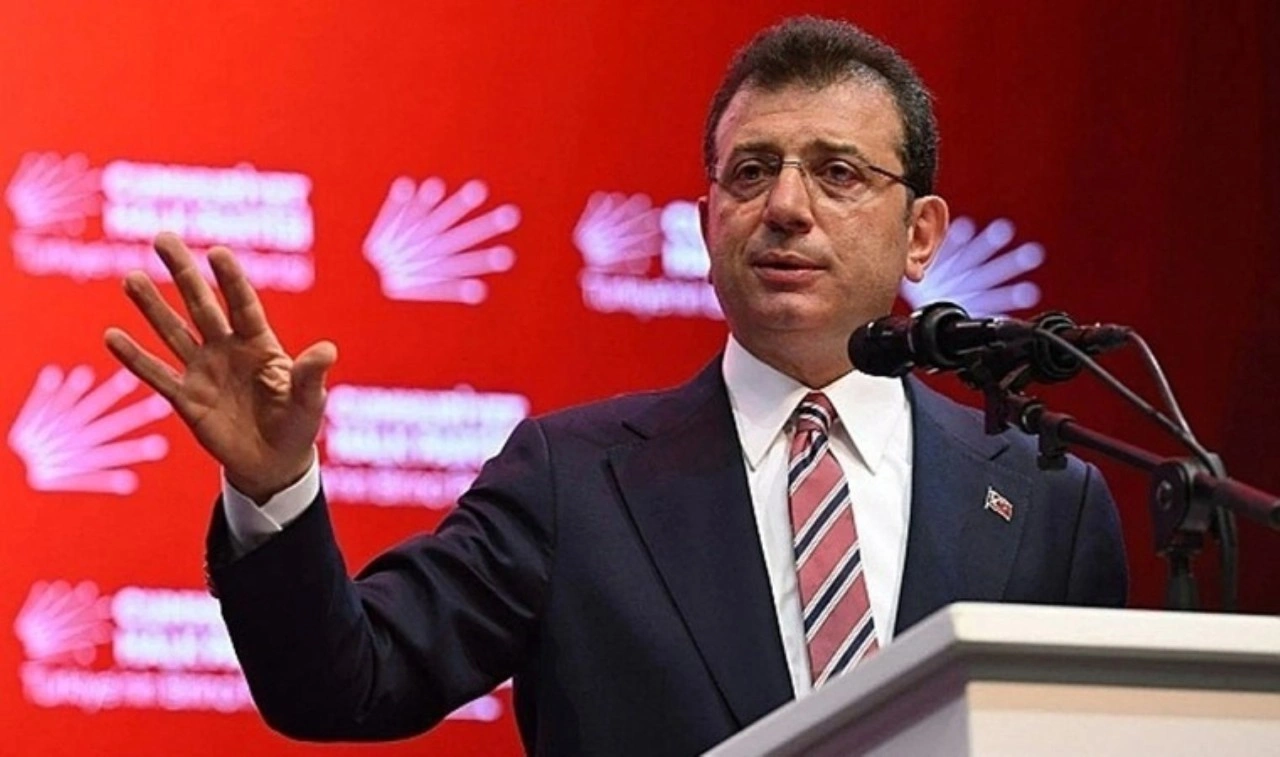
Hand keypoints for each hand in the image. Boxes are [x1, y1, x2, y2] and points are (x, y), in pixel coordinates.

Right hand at [104, 233, 336, 502]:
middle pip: (202, 305)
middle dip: (183, 274)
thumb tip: (328, 350)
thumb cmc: (298, 425)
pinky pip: (157, 375)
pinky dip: (135, 358)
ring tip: (131, 278)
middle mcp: (228, 350)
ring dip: (153, 307)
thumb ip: (311, 375)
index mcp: (260, 344)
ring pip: (174, 333)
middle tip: (163, 238)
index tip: (216, 252)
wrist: (274, 463)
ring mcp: (204, 372)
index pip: (243, 305)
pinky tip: (112, 335)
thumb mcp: (309, 400)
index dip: (231, 280)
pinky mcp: (187, 400)